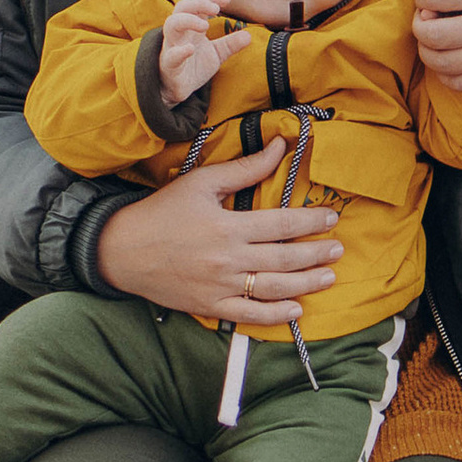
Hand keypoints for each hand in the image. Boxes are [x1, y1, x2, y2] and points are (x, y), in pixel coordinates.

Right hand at [92, 137, 340, 324]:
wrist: (123, 250)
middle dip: (316, 254)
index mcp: (227, 225)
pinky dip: (276, 314)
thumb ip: (245, 168)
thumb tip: (281, 146)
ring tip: (328, 276)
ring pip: (274, 289)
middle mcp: (228, 259)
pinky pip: (250, 315)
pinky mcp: (210, 307)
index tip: (332, 217)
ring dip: (306, 283)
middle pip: (284, 259)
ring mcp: (219, 286)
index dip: (311, 221)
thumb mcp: (202, 182)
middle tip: (338, 249)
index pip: (282, 224)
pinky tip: (296, 309)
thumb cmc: (162, 212)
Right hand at [158, 0, 249, 105]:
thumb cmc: (194, 66)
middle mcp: (179, 33)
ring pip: (171, 25)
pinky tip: (190, 49)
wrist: (177, 90)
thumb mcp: (216, 54)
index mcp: (190, 27)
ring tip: (205, 25)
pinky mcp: (169, 66)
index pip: (196, 4)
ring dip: (188, 20)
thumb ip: (230, 44)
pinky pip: (171, 56)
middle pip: (181, 8)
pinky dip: (179, 51)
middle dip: (198, 3)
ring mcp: (172, 48)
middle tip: (216, 8)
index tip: (227, 0)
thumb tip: (249, 35)